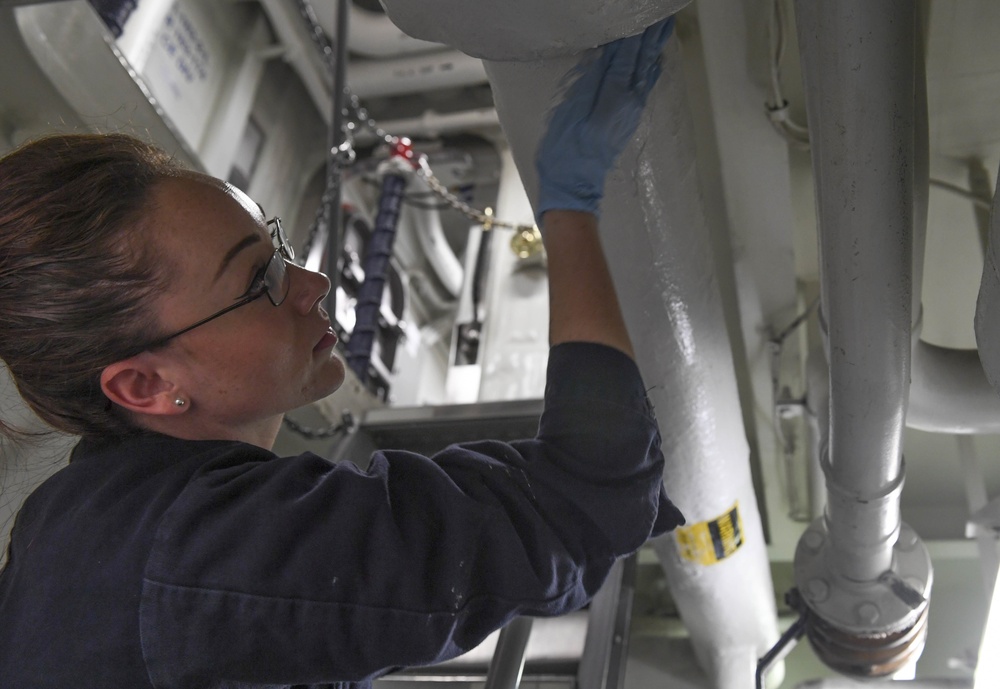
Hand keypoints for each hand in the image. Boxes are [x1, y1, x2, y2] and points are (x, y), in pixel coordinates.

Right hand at [535, 17, 674, 223]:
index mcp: (614, 95)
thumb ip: (592, 81)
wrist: (573, 185)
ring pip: (646, 74)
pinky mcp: (627, 121)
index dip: (635, 35)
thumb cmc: (565, 149)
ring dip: (654, 51)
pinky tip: (654, 64)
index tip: (644, 17)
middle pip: (643, 62)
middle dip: (652, 38)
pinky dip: (650, 72)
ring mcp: (631, 113)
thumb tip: (608, 55)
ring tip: (663, 30)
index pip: (626, 56)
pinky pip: (644, 88)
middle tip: (664, 17)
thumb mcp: (572, 110)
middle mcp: (629, 102)